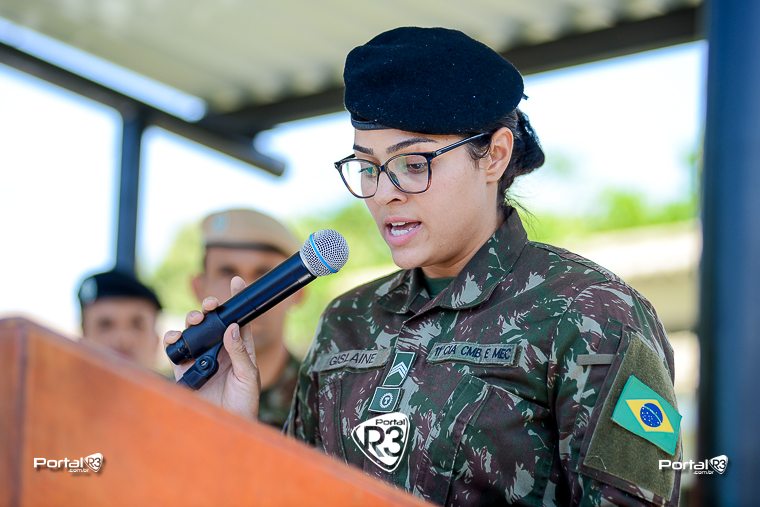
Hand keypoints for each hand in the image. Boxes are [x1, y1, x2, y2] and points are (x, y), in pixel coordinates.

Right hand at [163, 276, 259, 419]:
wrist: (228, 427)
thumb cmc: (245, 402)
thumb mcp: (248, 376)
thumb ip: (238, 352)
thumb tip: (230, 327)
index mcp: (239, 347)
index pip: (239, 319)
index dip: (237, 300)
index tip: (236, 281)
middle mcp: (220, 349)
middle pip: (212, 321)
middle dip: (208, 309)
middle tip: (209, 305)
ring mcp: (202, 358)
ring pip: (193, 332)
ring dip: (190, 321)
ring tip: (194, 321)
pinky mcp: (185, 370)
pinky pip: (176, 351)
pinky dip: (173, 341)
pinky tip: (176, 337)